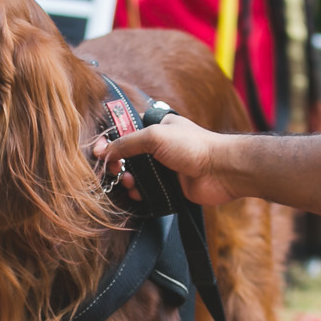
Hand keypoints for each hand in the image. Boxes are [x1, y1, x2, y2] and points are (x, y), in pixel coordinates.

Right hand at [90, 114, 241, 205]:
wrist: (220, 170)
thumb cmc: (193, 146)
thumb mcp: (155, 136)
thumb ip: (127, 142)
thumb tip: (104, 151)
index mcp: (158, 127)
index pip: (126, 132)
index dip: (110, 141)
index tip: (99, 152)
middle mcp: (160, 146)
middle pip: (127, 156)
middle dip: (117, 164)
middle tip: (114, 170)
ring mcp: (164, 167)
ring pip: (135, 175)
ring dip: (127, 180)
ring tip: (129, 182)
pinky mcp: (169, 187)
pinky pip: (146, 192)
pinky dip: (139, 193)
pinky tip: (138, 193)